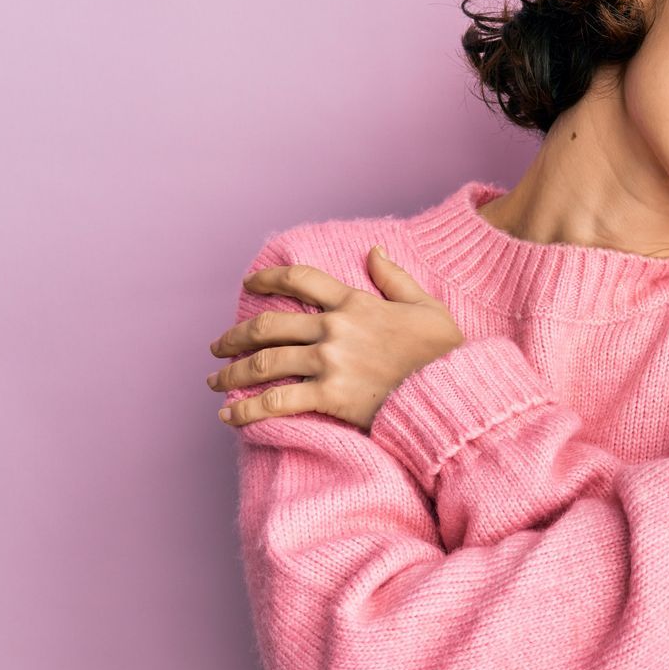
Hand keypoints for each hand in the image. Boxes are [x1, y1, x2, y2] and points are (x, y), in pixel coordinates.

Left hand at [207, 245, 464, 432]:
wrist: (453, 392)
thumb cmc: (444, 352)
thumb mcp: (426, 305)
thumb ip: (396, 278)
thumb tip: (375, 252)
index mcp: (354, 303)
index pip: (300, 280)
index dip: (269, 278)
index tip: (249, 284)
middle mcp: (334, 329)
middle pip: (268, 326)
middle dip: (235, 337)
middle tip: (218, 347)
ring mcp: (330, 363)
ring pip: (264, 363)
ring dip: (231, 374)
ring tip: (215, 382)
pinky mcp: (330, 397)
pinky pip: (277, 402)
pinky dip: (247, 411)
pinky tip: (229, 417)